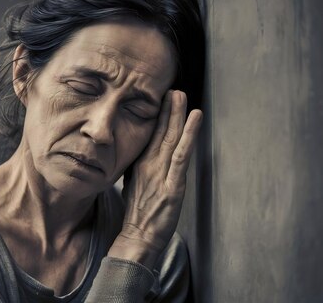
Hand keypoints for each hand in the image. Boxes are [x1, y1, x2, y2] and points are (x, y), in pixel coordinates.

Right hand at [107, 90, 202, 268]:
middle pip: (159, 132)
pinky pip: (181, 155)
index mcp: (139, 165)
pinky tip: (194, 118)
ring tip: (179, 95)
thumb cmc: (137, 215)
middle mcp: (149, 165)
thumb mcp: (132, 186)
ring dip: (176, 115)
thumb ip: (138, 169)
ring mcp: (160, 173)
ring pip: (170, 138)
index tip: (159, 99)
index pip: (148, 135)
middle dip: (166, 109)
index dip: (156, 117)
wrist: (137, 236)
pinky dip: (189, 135)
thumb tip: (141, 157)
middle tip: (171, 89)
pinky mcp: (172, 184)